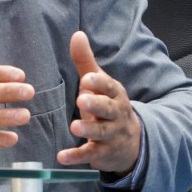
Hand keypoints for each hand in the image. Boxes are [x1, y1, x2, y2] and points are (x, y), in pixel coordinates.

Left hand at [56, 31, 140, 174]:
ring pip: (101, 132)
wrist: (130, 141)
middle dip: (96, 104)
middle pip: (108, 109)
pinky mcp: (103, 153)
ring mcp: (111, 135)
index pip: (109, 87)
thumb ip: (85, 61)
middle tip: (81, 100)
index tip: (87, 79)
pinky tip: (61, 157)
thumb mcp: (98, 82)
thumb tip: (77, 34)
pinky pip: (90, 154)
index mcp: (114, 94)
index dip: (99, 83)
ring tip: (74, 126)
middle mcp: (116, 114)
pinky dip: (76, 157)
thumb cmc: (106, 104)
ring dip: (88, 129)